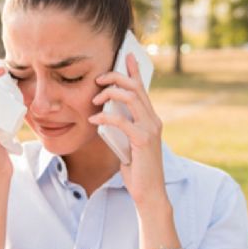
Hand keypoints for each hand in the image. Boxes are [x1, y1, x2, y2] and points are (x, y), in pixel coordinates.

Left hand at [88, 54, 170, 213]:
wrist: (149, 192)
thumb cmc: (137, 170)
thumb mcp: (128, 144)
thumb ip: (123, 128)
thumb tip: (106, 116)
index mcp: (151, 119)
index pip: (143, 89)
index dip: (135, 71)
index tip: (127, 56)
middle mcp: (153, 120)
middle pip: (135, 87)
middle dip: (116, 77)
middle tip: (98, 79)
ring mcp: (150, 129)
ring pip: (130, 97)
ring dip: (110, 93)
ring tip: (94, 99)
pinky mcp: (142, 140)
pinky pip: (121, 119)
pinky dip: (105, 116)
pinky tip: (93, 119)